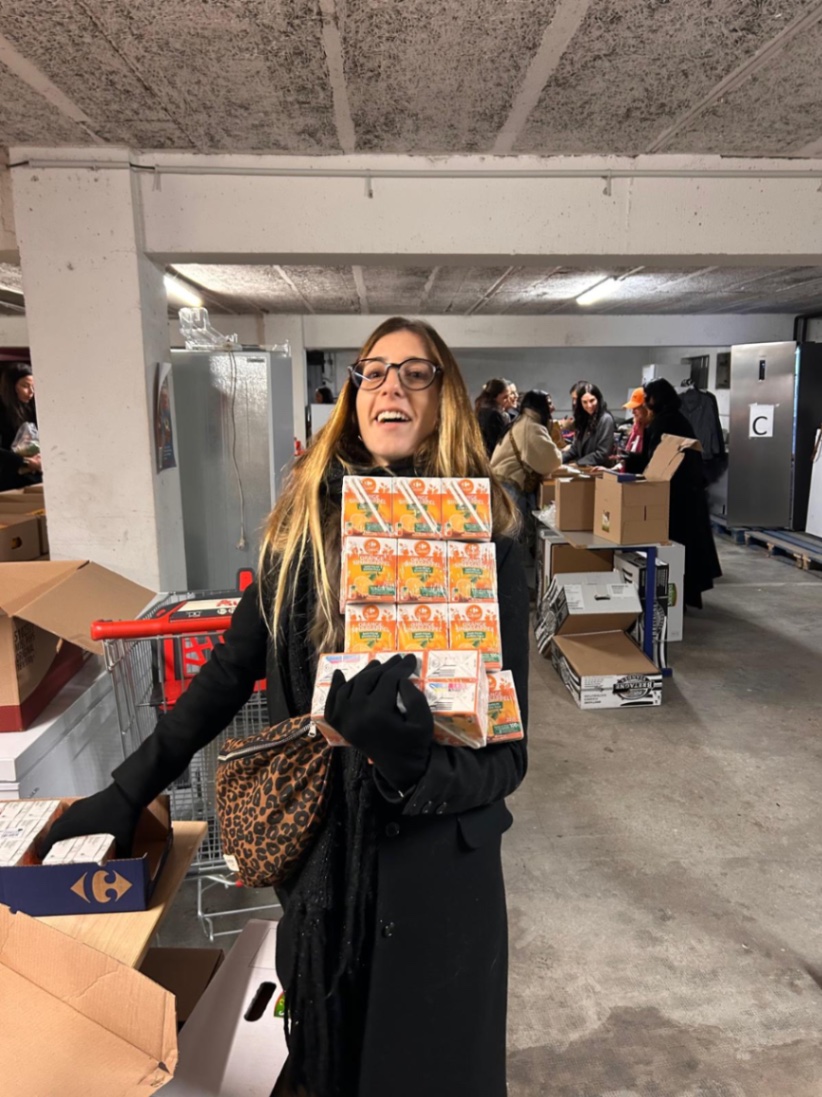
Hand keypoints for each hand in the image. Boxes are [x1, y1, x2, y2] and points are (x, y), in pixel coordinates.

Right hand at [37, 783, 141, 859]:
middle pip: (55, 829)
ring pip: (62, 820)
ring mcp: (78, 807)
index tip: (41, 856)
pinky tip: (77, 829)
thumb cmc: (121, 816)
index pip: (52, 837)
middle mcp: (72, 816)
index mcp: (74, 826)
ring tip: (61, 842)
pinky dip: (68, 823)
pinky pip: (70, 814)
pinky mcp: (85, 802)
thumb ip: (123, 854)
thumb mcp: (122, 839)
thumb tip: (127, 866)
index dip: (45, 848)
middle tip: (50, 852)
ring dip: (59, 830)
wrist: (128, 792)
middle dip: (50, 840)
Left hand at [324, 654, 432, 793]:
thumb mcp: (424, 722)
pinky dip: (335, 687)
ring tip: (377, 665)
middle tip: (397, 659)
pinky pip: (333, 703)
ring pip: (351, 686)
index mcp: (378, 714)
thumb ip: (415, 699)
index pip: (388, 680)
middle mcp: (356, 715)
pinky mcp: (341, 726)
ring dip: (364, 673)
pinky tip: (340, 674)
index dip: (401, 667)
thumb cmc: (414, 743)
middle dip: (385, 667)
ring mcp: (345, 720)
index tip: (410, 659)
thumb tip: (400, 679)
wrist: (400, 766)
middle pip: (369, 679)